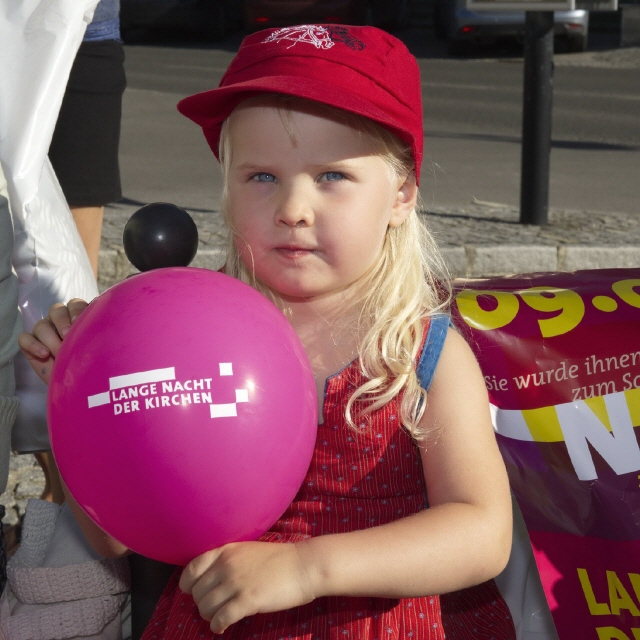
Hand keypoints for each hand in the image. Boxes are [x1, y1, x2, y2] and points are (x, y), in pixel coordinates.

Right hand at [17, 298, 88, 384]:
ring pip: (41, 325)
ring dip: (50, 338)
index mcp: (78, 318)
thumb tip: (98, 328)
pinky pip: (24, 338)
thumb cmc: (90, 364)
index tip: (80, 323)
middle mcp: (60, 321)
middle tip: (68, 336)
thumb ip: (94, 335)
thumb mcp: (96, 348)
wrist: (77, 384)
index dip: (77, 311)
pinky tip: (43, 354)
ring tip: (59, 352)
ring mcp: (44, 331)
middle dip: (62, 322)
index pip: (75, 304)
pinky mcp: (30, 344)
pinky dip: (32, 344)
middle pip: (56, 310)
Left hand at [179, 541, 316, 633]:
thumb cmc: (279, 559)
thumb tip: (210, 579)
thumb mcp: (247, 551)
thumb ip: (227, 561)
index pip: (191, 569)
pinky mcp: (247, 600)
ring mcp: (236, 583)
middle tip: (215, 607)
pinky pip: (220, 619)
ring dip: (210, 616)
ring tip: (220, 616)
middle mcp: (226, 566)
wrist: (303, 565)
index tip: (193, 592)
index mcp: (225, 551)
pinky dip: (218, 626)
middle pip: (196, 593)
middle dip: (202, 604)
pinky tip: (223, 626)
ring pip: (205, 608)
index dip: (187, 585)